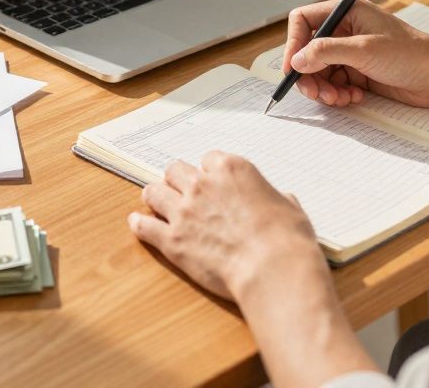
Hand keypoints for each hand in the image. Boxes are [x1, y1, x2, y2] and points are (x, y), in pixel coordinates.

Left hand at [128, 151, 324, 301]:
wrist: (272, 269)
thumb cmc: (286, 239)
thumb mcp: (290, 208)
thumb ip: (276, 199)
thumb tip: (282, 200)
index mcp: (231, 169)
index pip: (209, 159)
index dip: (210, 172)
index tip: (212, 183)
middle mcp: (202, 184)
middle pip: (176, 170)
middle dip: (178, 180)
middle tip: (181, 191)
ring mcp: (183, 211)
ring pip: (154, 191)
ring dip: (156, 197)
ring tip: (155, 203)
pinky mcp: (171, 240)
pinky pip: (143, 226)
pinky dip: (140, 224)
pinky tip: (139, 223)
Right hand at [282, 0, 428, 108]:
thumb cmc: (413, 53)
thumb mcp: (365, 49)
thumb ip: (327, 52)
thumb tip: (298, 59)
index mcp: (347, 13)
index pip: (304, 21)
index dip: (294, 43)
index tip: (293, 67)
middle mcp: (346, 31)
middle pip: (308, 51)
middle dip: (308, 74)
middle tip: (314, 92)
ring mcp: (351, 53)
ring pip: (319, 71)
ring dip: (323, 88)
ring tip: (337, 97)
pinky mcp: (358, 72)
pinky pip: (334, 84)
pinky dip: (337, 94)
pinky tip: (353, 98)